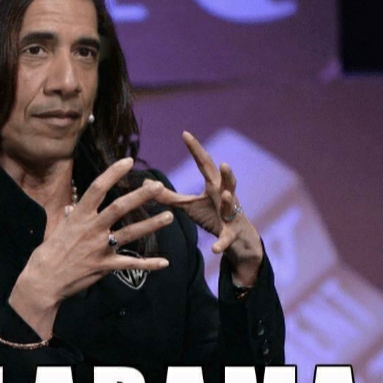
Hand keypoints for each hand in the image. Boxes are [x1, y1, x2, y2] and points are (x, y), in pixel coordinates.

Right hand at [9, 157, 172, 337]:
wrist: (44, 281)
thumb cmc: (47, 254)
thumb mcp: (57, 230)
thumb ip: (69, 218)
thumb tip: (72, 208)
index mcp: (78, 216)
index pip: (98, 188)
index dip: (113, 173)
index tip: (128, 161)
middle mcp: (92, 229)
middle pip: (120, 207)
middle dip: (140, 196)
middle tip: (158, 186)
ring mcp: (100, 248)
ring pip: (131, 233)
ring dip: (151, 225)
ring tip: (169, 217)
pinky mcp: (105, 266)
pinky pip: (130, 264)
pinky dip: (149, 264)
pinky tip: (165, 263)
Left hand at [152, 131, 263, 285]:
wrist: (237, 238)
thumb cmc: (212, 215)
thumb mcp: (188, 205)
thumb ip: (168, 195)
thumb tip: (145, 184)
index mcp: (213, 186)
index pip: (204, 164)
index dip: (196, 149)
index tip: (185, 133)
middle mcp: (225, 196)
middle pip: (226, 181)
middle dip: (226, 173)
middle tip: (223, 163)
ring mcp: (231, 215)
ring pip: (232, 205)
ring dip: (229, 199)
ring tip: (224, 194)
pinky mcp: (231, 234)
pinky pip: (226, 239)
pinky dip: (220, 244)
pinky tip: (213, 249)